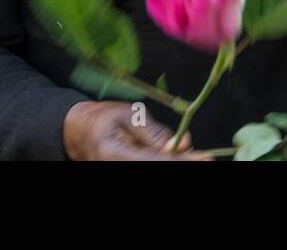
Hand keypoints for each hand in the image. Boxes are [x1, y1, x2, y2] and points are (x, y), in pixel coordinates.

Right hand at [62, 100, 211, 160]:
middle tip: (203, 156)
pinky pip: (152, 165)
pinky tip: (173, 155)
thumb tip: (184, 143)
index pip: (155, 163)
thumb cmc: (103, 119)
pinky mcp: (125, 170)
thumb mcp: (127, 115)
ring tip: (186, 152)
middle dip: (182, 162)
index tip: (208, 158)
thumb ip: (155, 133)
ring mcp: (120, 172)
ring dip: (174, 161)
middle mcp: (115, 169)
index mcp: (113, 155)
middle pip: (159, 169)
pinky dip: (164, 160)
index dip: (183, 162)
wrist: (79, 133)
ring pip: (157, 168)